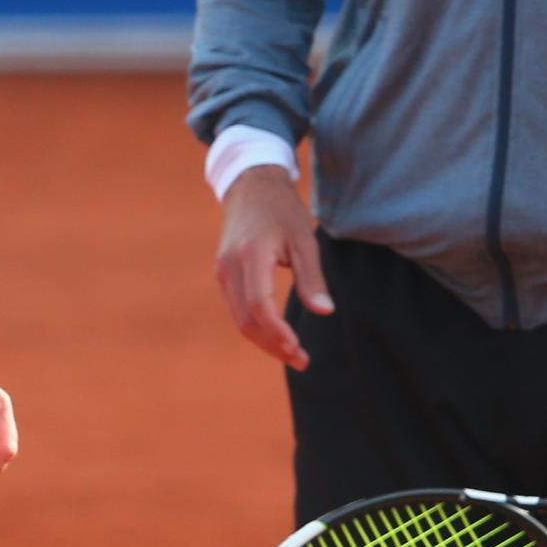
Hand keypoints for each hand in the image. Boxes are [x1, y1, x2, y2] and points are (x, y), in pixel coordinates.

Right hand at [215, 164, 330, 369]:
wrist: (249, 185)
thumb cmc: (281, 209)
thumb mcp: (304, 239)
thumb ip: (312, 277)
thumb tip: (324, 312)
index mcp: (251, 255)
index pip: (258, 305)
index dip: (277, 332)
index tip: (298, 349)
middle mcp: (229, 266)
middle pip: (246, 320)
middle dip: (273, 345)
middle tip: (302, 361)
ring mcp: (222, 271)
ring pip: (239, 319)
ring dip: (265, 340)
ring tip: (293, 354)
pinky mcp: (223, 274)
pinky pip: (237, 309)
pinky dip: (256, 326)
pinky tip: (277, 334)